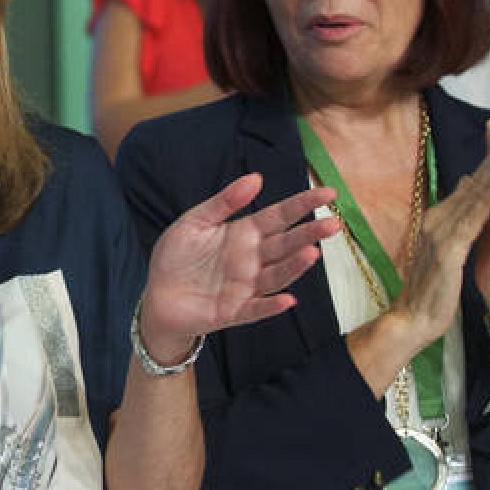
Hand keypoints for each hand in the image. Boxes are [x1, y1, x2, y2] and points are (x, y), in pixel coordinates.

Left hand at [141, 174, 337, 356]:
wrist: (156, 295)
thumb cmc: (177, 257)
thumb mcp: (195, 222)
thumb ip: (224, 202)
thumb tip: (256, 177)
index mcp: (244, 234)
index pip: (280, 216)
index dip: (303, 204)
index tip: (328, 193)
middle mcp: (251, 260)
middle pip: (286, 244)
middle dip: (309, 234)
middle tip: (333, 223)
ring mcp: (245, 286)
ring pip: (277, 275)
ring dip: (295, 266)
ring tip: (312, 253)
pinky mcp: (233, 311)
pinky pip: (256, 309)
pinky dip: (272, 306)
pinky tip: (288, 300)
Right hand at [393, 117, 489, 344]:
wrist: (412, 318)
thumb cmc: (430, 287)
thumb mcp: (443, 246)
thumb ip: (455, 216)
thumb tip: (469, 184)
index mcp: (438, 219)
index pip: (468, 185)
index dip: (487, 160)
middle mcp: (437, 220)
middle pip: (471, 184)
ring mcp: (441, 234)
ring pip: (472, 197)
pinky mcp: (448, 251)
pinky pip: (471, 222)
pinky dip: (485, 201)